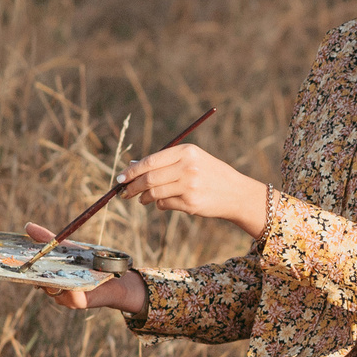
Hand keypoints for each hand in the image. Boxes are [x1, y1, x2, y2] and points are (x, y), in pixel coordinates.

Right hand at [25, 224, 146, 313]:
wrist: (116, 278)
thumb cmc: (90, 263)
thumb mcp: (66, 248)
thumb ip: (47, 239)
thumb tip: (27, 226)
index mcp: (50, 280)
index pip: (32, 275)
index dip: (24, 267)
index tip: (14, 258)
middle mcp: (55, 291)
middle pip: (40, 283)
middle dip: (34, 273)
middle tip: (27, 261)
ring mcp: (66, 299)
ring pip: (53, 289)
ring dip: (51, 279)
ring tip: (49, 267)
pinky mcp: (79, 302)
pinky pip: (69, 295)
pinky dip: (67, 287)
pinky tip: (68, 277)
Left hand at [117, 145, 269, 237]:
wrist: (236, 193)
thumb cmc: (210, 174)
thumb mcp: (192, 160)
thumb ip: (164, 162)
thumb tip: (132, 165)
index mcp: (186, 152)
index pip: (151, 161)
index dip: (132, 171)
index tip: (120, 177)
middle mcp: (187, 167)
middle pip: (149, 178)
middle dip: (132, 187)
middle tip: (124, 192)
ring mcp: (189, 186)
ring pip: (154, 193)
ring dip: (143, 198)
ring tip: (142, 199)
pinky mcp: (190, 203)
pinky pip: (164, 204)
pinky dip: (159, 204)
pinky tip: (164, 202)